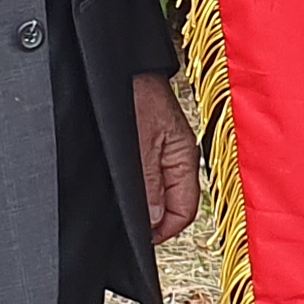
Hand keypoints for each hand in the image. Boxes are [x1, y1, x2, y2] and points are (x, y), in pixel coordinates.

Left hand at [132, 73, 203, 242]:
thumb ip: (148, 183)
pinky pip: (147, 179)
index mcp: (184, 158)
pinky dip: (135, 190)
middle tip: (126, 226)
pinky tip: (119, 189)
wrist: (118, 64)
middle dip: (152, 220)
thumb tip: (153, 221)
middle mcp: (177, 158)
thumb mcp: (138, 144)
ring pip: (158, 195)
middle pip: (172, 207)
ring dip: (141, 205)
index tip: (138, 239)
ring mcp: (163, 153)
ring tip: (120, 208)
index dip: (162, 231)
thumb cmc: (132, 92)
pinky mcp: (148, 146)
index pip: (185, 212)